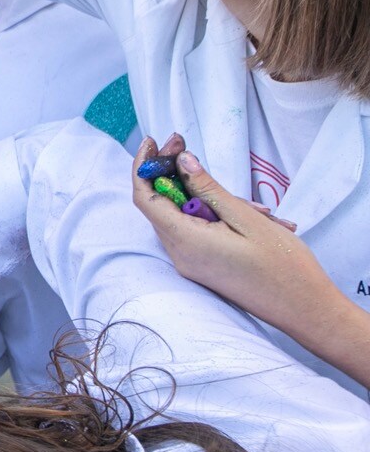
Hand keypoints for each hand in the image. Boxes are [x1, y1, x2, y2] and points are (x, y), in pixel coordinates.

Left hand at [131, 135, 345, 343]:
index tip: (154, 141)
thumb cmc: (283, 266)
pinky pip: (199, 231)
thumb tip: (180, 161)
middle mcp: (180, 255)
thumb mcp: (246, 218)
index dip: (144, 166)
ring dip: (207, 198)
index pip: (145, 197)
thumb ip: (208, 188)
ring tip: (259, 207)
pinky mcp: (204, 267)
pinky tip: (258, 218)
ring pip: (185, 216)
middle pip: (163, 203)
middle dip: (174, 173)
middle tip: (188, 147)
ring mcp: (191, 263)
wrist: (307, 311)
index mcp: (185, 242)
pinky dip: (217, 216)